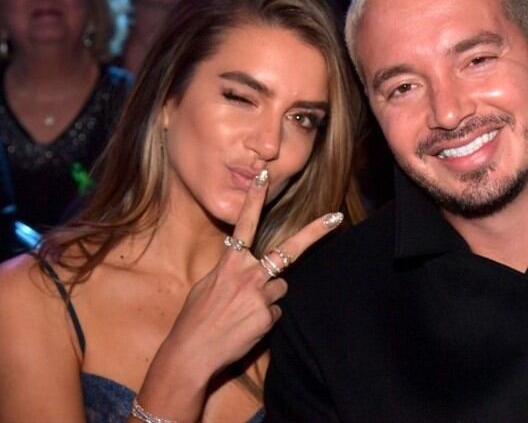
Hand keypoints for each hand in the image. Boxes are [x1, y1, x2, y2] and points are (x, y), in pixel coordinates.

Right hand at [134, 169, 342, 419]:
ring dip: (267, 298)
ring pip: (280, 289)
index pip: (245, 223)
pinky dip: (263, 319)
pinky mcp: (268, 316)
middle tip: (335, 218)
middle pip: (288, 251)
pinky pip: (274, 313)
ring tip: (242, 313)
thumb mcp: (206, 286)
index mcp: (230, 262)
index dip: (255, 198)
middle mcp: (249, 274)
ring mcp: (261, 295)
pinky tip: (244, 327)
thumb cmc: (194, 319)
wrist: (192, 352)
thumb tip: (244, 270)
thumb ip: (228, 272)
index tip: (265, 175)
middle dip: (314, 232)